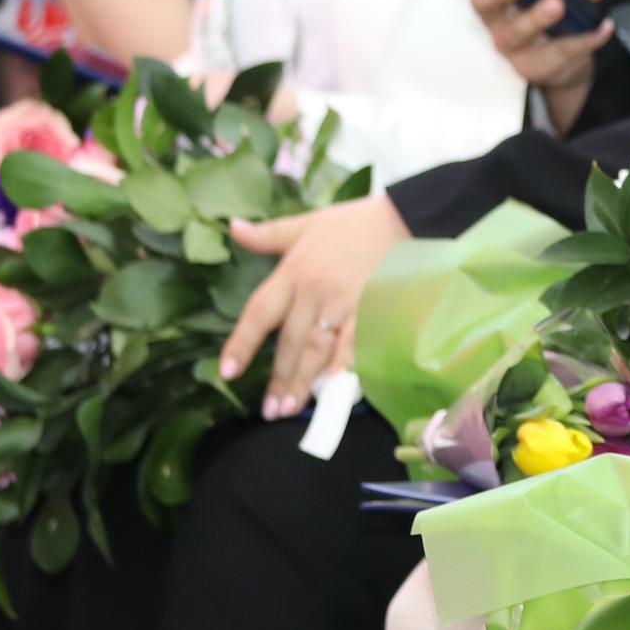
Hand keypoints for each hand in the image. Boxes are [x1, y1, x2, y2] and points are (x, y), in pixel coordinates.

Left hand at [222, 189, 411, 419]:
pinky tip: (333, 391)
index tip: (228, 371)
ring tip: (291, 409)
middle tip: (269, 411)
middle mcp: (314, 292)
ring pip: (318, 350)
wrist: (401, 217)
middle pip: (291, 341)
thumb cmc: (351, 223)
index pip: (260, 312)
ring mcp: (345, 305)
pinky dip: (343, 368)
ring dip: (304, 381)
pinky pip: (354, 345)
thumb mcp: (304, 224)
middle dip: (279, 378)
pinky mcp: (372, 312)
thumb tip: (232, 228)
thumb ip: (266, 235)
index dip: (243, 343)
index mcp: (294, 272)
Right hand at [453, 0, 607, 128]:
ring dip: (537, 17)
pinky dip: (582, 39)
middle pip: (483, 2)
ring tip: (559, 3)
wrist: (578, 40)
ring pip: (517, 32)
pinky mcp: (534, 66)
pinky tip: (602, 27)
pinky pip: (557, 53)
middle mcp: (495, 14)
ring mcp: (512, 43)